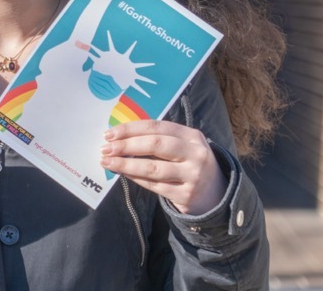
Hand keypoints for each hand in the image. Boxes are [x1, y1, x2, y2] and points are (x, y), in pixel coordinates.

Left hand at [99, 120, 226, 215]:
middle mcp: (195, 154)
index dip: (131, 129)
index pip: (157, 126)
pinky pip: (154, 186)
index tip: (111, 133)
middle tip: (105, 148)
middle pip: (155, 145)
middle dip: (126, 145)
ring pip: (152, 168)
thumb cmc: (190, 164)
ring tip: (107, 162)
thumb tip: (121, 136)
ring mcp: (193, 175)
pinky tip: (123, 174)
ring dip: (126, 164)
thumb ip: (160, 139)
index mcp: (192, 136)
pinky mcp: (186, 195)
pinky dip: (135, 178)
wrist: (216, 195)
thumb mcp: (185, 146)